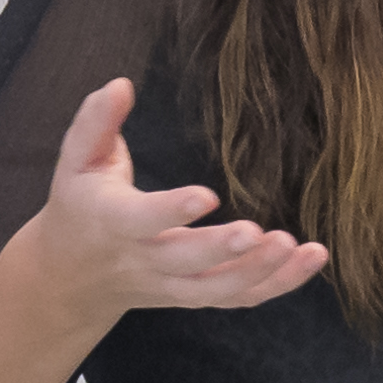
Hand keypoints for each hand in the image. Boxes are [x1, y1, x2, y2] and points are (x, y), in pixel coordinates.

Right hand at [19, 78, 330, 320]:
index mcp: (112, 222)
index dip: (172, 211)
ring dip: (260, 273)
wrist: (70, 276)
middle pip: (185, 263)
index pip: (141, 220)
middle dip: (222, 251)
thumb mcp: (75, 160)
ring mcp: (171, 284)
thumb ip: (96, 122)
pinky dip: (277, 285)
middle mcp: (143, 260)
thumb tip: (122, 84)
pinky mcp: (194, 294)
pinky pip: (237, 298)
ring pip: (216, 289)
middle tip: (261, 233)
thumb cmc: (80, 204)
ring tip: (298, 247)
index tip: (207, 196)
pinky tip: (312, 260)